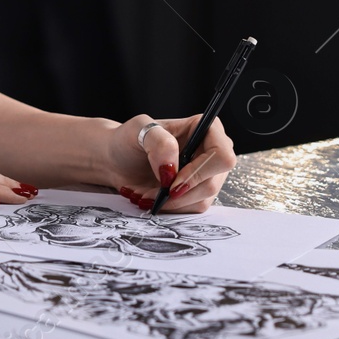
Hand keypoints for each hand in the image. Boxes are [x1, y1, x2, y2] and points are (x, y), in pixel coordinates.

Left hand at [101, 114, 236, 213]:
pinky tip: (153, 197)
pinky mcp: (198, 192)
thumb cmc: (128, 139)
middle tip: (153, 192)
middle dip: (179, 193)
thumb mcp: (138, 130)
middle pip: (213, 183)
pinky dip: (171, 208)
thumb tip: (173, 169)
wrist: (117, 159)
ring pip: (203, 200)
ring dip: (171, 203)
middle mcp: (212, 151)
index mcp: (206, 128)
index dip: (199, 172)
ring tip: (147, 193)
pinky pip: (192, 210)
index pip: (222, 156)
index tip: (172, 181)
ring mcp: (208, 174)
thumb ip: (159, 143)